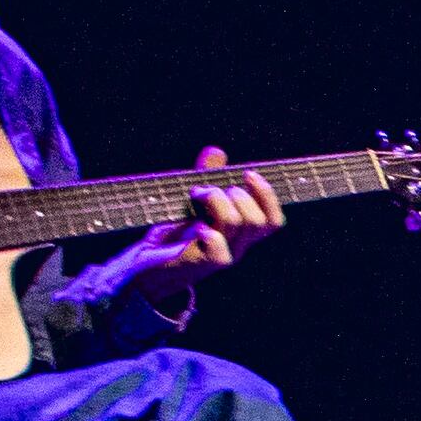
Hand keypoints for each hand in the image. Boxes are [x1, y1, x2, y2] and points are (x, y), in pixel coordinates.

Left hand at [85, 146, 282, 310]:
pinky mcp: (201, 264)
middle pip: (259, 221)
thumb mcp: (192, 203)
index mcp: (241, 234)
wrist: (147, 268)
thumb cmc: (172, 235)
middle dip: (236, 195)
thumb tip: (216, 152)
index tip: (247, 174)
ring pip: (237, 224)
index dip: (267, 195)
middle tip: (208, 190)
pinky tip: (196, 228)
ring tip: (196, 196)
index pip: (272, 220)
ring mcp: (221, 256)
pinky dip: (210, 234)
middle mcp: (236, 247)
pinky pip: (220, 252)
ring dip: (217, 201)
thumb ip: (207, 178)